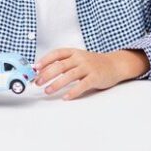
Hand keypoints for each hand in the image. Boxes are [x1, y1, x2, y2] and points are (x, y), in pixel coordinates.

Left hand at [34, 48, 148, 99]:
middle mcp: (80, 58)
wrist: (114, 64)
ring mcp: (88, 67)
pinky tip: (66, 97)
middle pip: (60, 65)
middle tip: (38, 82)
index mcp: (74, 52)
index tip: (35, 68)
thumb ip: (63, 64)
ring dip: (56, 84)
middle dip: (47, 74)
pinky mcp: (95, 77)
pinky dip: (73, 92)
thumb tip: (42, 72)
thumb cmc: (93, 63)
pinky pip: (82, 85)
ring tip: (47, 91)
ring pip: (69, 75)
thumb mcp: (78, 59)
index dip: (45, 60)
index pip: (57, 53)